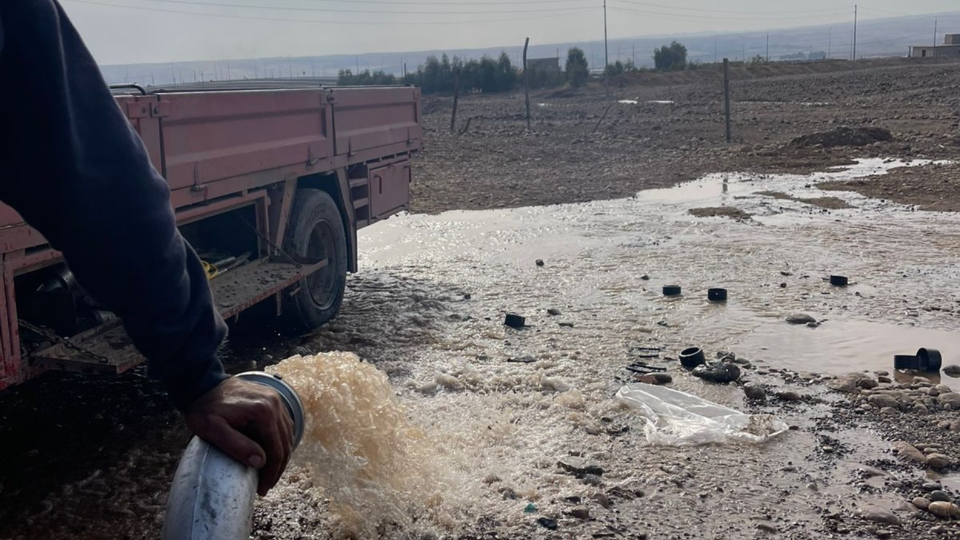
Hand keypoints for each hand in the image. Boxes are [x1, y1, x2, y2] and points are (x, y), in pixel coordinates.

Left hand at [183, 377, 294, 495]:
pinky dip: (281, 442)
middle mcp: (275, 404)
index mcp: (263, 412)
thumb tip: (261, 462)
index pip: (276, 450)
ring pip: (288, 435)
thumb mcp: (213, 430)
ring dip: (281, 456)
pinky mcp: (274, 400)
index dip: (271, 473)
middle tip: (266, 486)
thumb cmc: (205, 409)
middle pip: (285, 444)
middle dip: (277, 468)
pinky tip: (272, 453)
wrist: (203, 384)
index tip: (262, 489)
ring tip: (269, 473)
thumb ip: (237, 446)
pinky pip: (284, 425)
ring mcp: (277, 400)